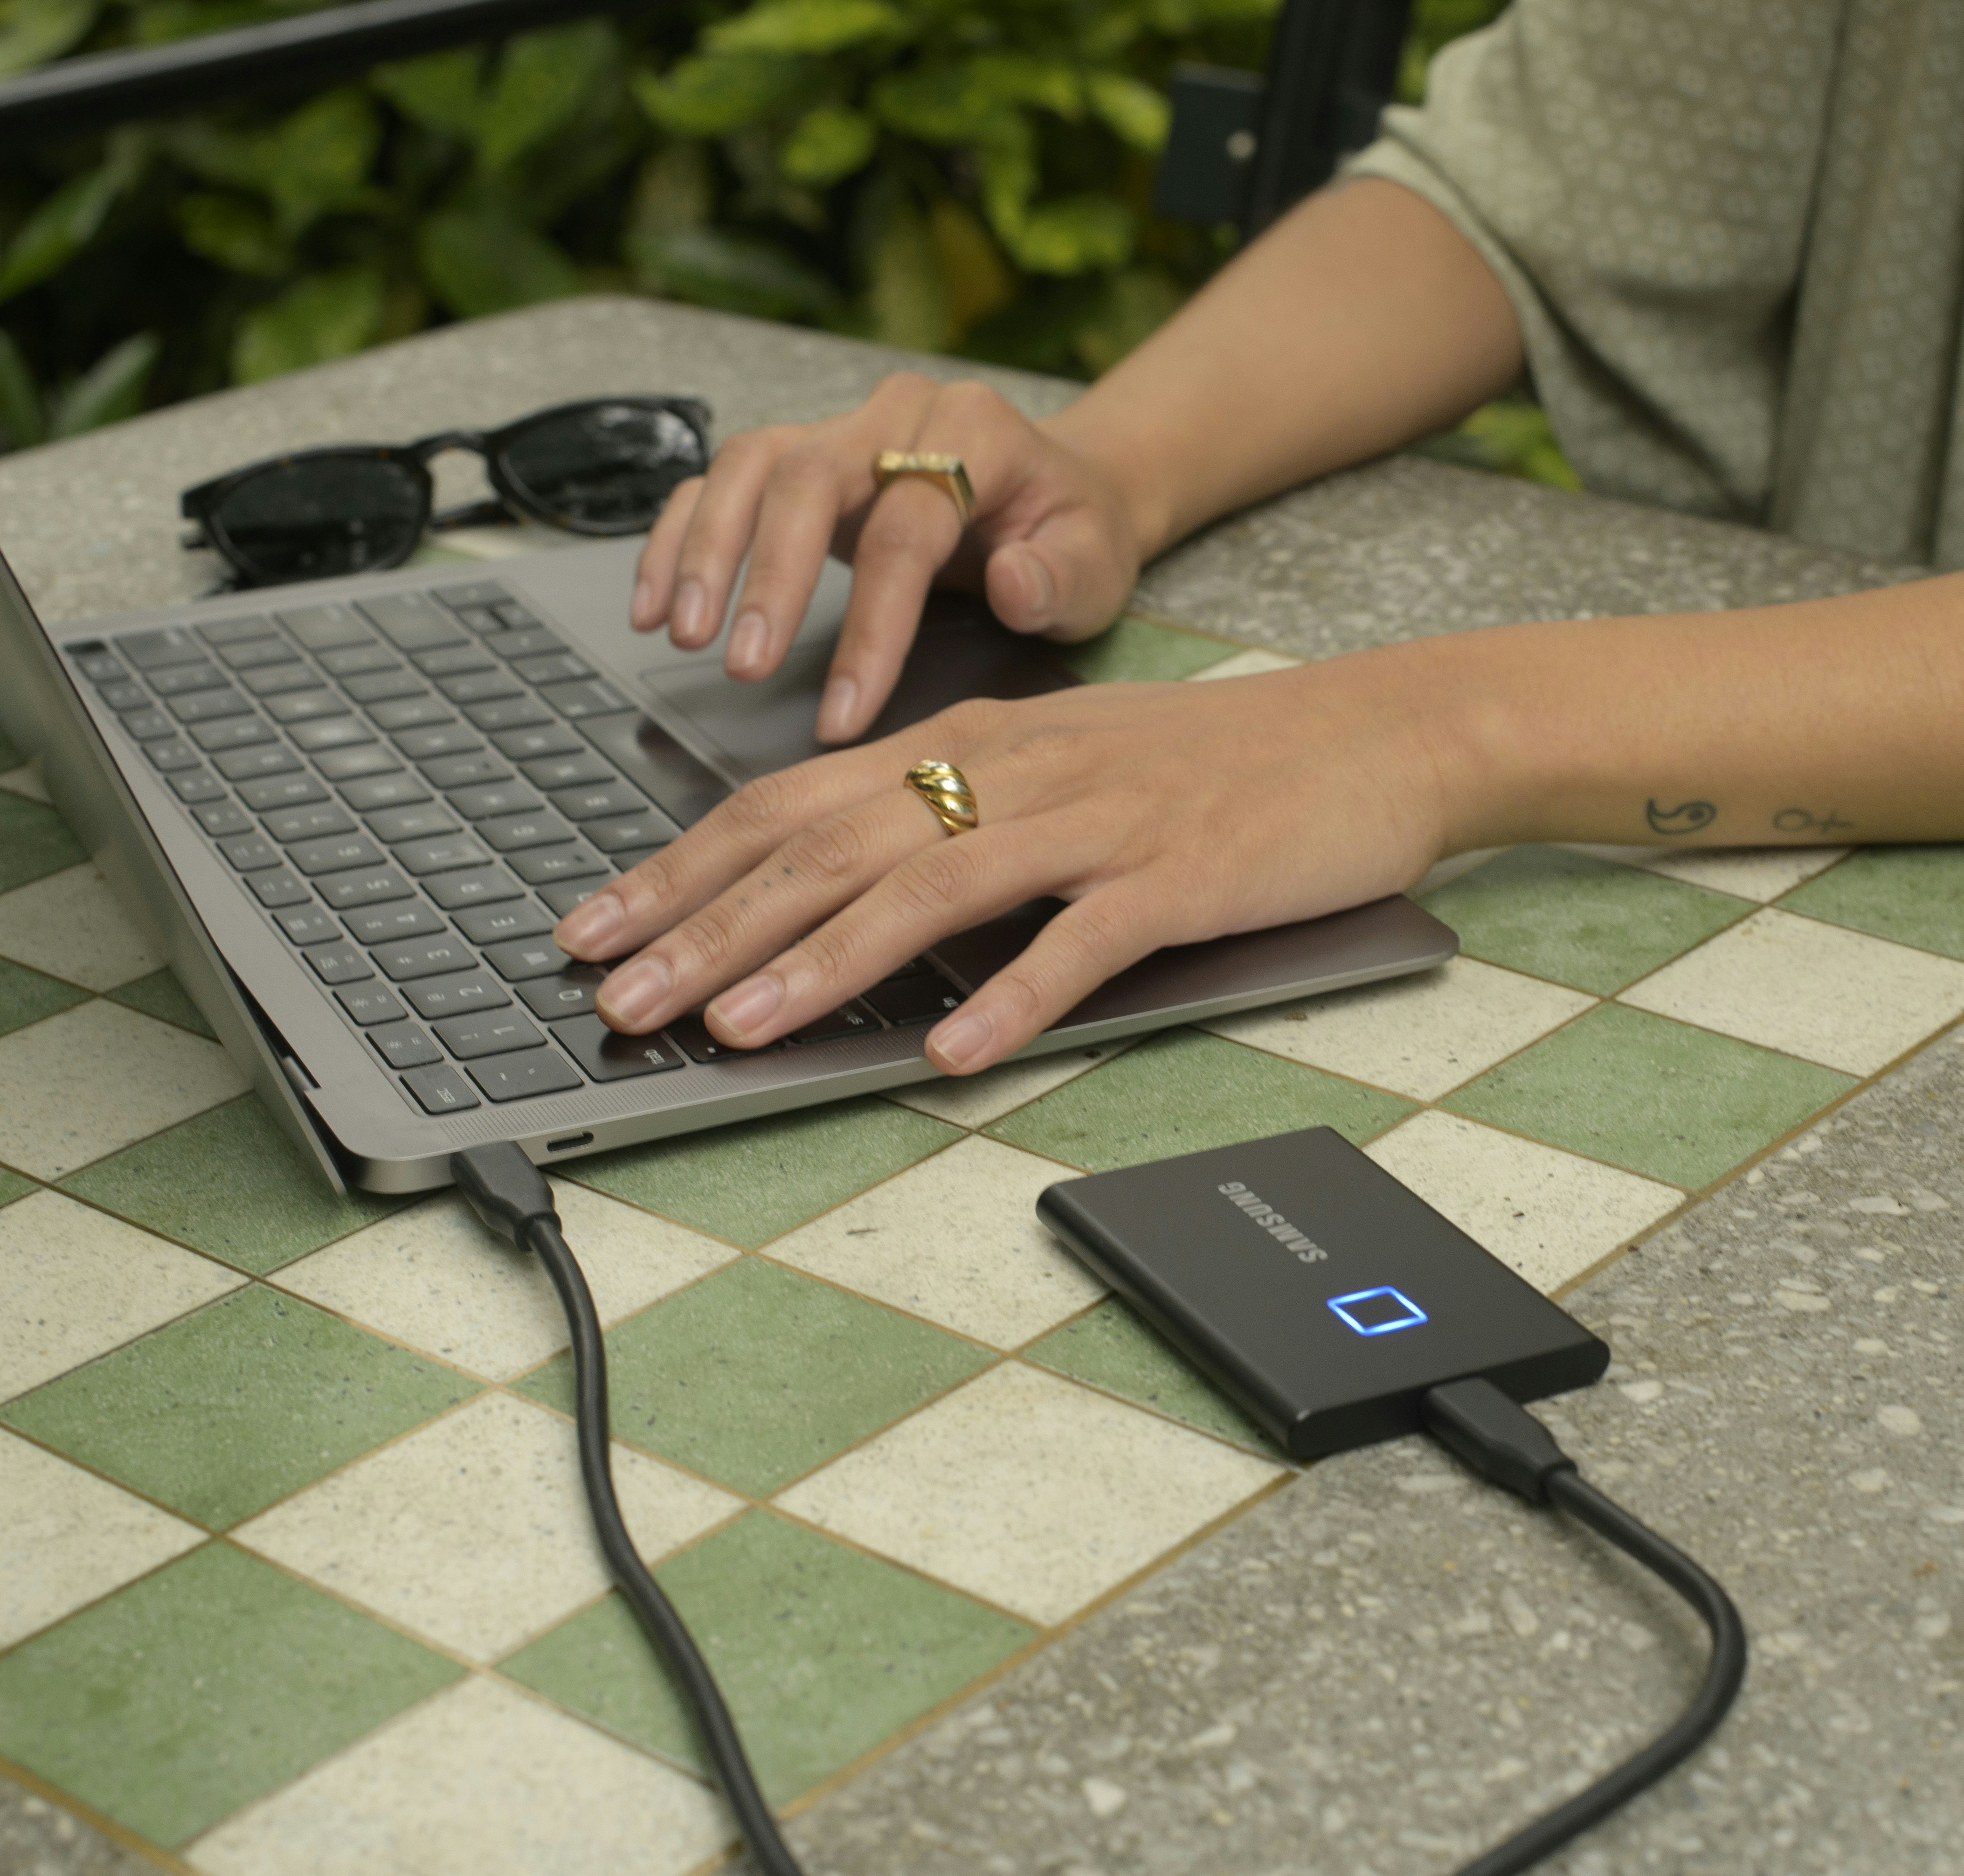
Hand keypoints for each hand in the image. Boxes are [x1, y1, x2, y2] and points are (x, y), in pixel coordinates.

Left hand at [551, 650, 1464, 1072]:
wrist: (1373, 732)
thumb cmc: (1212, 764)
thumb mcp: (1061, 770)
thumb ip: (954, 819)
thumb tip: (836, 891)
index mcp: (976, 745)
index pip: (793, 801)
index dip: (682, 865)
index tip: (589, 925)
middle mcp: (1017, 773)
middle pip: (832, 845)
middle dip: (707, 925)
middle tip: (613, 995)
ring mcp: (1098, 824)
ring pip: (932, 889)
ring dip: (822, 963)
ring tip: (736, 1029)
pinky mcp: (1179, 876)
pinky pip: (1082, 944)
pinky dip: (1013, 1000)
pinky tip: (953, 1055)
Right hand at [630, 371, 1146, 742]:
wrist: (1059, 491)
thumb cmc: (1072, 535)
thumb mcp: (1098, 565)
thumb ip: (1060, 578)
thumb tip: (1010, 582)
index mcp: (978, 431)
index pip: (909, 527)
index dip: (872, 623)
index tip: (845, 710)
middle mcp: (900, 415)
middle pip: (810, 476)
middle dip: (770, 577)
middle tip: (743, 666)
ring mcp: (843, 429)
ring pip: (750, 465)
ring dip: (704, 549)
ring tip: (680, 634)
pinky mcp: (800, 458)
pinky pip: (723, 481)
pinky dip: (679, 537)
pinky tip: (653, 604)